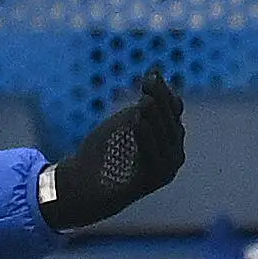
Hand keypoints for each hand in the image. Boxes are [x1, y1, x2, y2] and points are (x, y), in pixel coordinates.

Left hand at [40, 67, 185, 229]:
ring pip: (166, 136)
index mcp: (167, 135)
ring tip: (145, 101)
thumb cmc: (103, 152)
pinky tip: (139, 122)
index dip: (162, 91)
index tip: (150, 75)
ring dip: (156, 117)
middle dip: (160, 100)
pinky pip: (156, 155)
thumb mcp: (123, 123)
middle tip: (149, 84)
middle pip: (171, 120)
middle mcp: (173, 150)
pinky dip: (147, 138)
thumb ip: (141, 104)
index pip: (172, 109)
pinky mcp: (156, 179)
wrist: (84, 185)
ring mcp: (167, 166)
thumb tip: (155, 73)